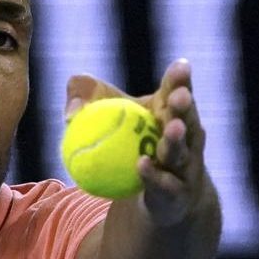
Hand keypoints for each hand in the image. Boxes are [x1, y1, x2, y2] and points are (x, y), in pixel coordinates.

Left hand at [65, 58, 208, 226]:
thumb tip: (71, 112)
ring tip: (172, 128)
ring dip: (176, 140)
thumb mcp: (98, 114)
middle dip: (185, 107)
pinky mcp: (176, 192)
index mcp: (168, 112)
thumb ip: (83, 100)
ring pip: (180, 153)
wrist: (137, 191)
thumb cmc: (117, 141)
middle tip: (179, 96)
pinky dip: (153, 174)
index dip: (181, 79)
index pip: (178, 92)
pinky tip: (142, 165)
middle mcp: (184, 138)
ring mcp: (184, 166)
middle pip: (187, 120)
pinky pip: (164, 183)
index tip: (181, 65)